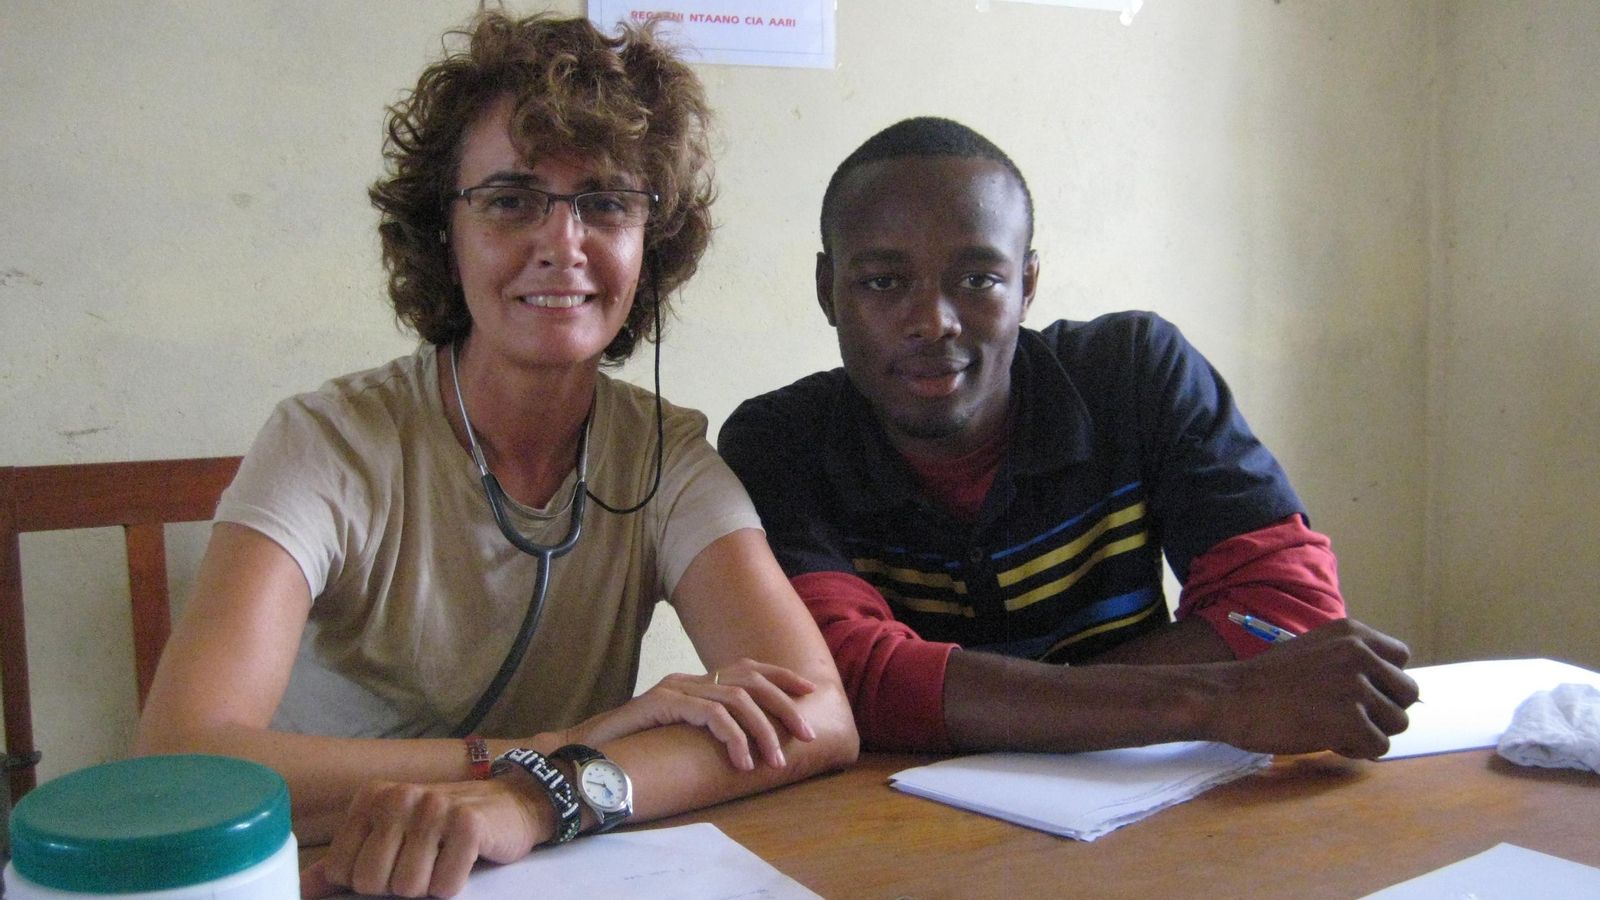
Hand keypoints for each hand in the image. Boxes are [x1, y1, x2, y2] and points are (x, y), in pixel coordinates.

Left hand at [299, 777, 548, 897]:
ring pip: (408, 889)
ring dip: (429, 887)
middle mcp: (399, 796)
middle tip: (423, 864)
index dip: (369, 882)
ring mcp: (434, 808)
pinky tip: (464, 861)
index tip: (394, 863)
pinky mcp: (468, 824)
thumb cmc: (442, 826)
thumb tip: (301, 890)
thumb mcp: (390, 835)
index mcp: (371, 798)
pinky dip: (454, 884)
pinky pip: (445, 887)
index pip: (342, 871)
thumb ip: (344, 861)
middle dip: (398, 887)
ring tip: (442, 861)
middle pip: (372, 883)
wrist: (509, 803)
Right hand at [563, 658, 817, 770]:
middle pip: (750, 679)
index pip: (748, 669)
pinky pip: (711, 714)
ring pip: (736, 699)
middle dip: (785, 705)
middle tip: (807, 735)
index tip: (811, 692)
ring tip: (775, 761)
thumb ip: (706, 732)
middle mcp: (688, 679)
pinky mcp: (663, 703)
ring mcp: (675, 688)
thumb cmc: (633, 748)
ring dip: (763, 730)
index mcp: (695, 682)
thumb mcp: (678, 736)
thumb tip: (748, 746)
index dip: (782, 677)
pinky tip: (742, 762)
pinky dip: (733, 737)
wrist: (584, 748)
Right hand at [1210, 618, 1418, 758]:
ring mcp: (1356, 687)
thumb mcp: (1314, 650)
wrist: (1230, 697)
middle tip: (1350, 717)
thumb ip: (1350, 661)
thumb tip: (1384, 689)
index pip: (1402, 658)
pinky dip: (1356, 751)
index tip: (1359, 692)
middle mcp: (1360, 655)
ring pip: (1398, 723)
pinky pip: (1379, 747)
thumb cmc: (1265, 679)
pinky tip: (1328, 741)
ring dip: (1371, 732)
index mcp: (1353, 634)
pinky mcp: (1351, 721)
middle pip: (1408, 693)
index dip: (1384, 681)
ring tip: (1336, 729)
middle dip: (1384, 710)